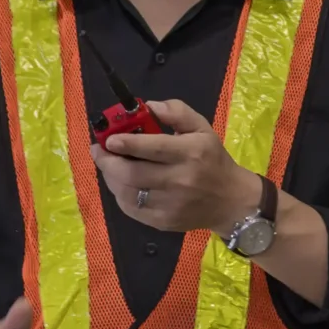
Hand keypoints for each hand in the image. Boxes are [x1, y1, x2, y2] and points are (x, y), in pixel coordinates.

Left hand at [92, 99, 260, 233]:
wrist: (230, 201)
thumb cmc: (213, 160)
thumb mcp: (202, 128)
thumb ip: (177, 112)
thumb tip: (148, 106)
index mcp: (191, 153)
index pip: (154, 148)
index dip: (127, 143)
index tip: (109, 139)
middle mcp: (180, 180)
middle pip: (134, 173)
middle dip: (109, 161)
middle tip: (99, 151)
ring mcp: (170, 204)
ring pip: (128, 192)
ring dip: (111, 177)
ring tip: (107, 165)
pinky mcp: (163, 222)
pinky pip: (132, 209)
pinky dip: (120, 195)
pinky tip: (119, 183)